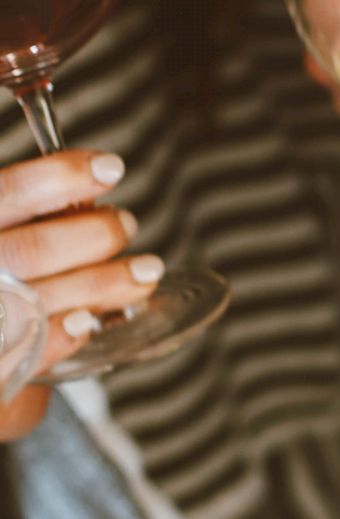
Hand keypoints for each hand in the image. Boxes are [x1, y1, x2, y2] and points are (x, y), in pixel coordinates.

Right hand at [0, 149, 161, 439]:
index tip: (110, 168)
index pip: (7, 195)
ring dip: (104, 283)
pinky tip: (88, 322)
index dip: (58, 177)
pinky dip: (64, 333)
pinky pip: (30, 350)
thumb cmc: (1, 274)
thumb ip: (32, 215)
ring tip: (145, 271)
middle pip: (33, 249)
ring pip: (41, 298)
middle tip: (126, 224)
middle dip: (95, 234)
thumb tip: (90, 188)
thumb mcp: (7, 232)